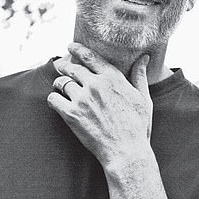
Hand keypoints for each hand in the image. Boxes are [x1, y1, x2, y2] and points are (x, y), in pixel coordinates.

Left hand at [47, 43, 152, 167]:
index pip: (90, 56)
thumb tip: (144, 57)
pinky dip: (53, 98)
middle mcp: (96, 84)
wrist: (126, 151)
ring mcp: (82, 99)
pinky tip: (57, 101)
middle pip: (72, 67)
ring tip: (60, 86)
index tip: (70, 46)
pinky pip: (53, 99)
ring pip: (61, 82)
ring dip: (59, 83)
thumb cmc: (138, 126)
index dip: (77, 49)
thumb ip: (139, 75)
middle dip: (64, 65)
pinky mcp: (71, 114)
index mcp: (113, 78)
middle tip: (59, 65)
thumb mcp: (143, 98)